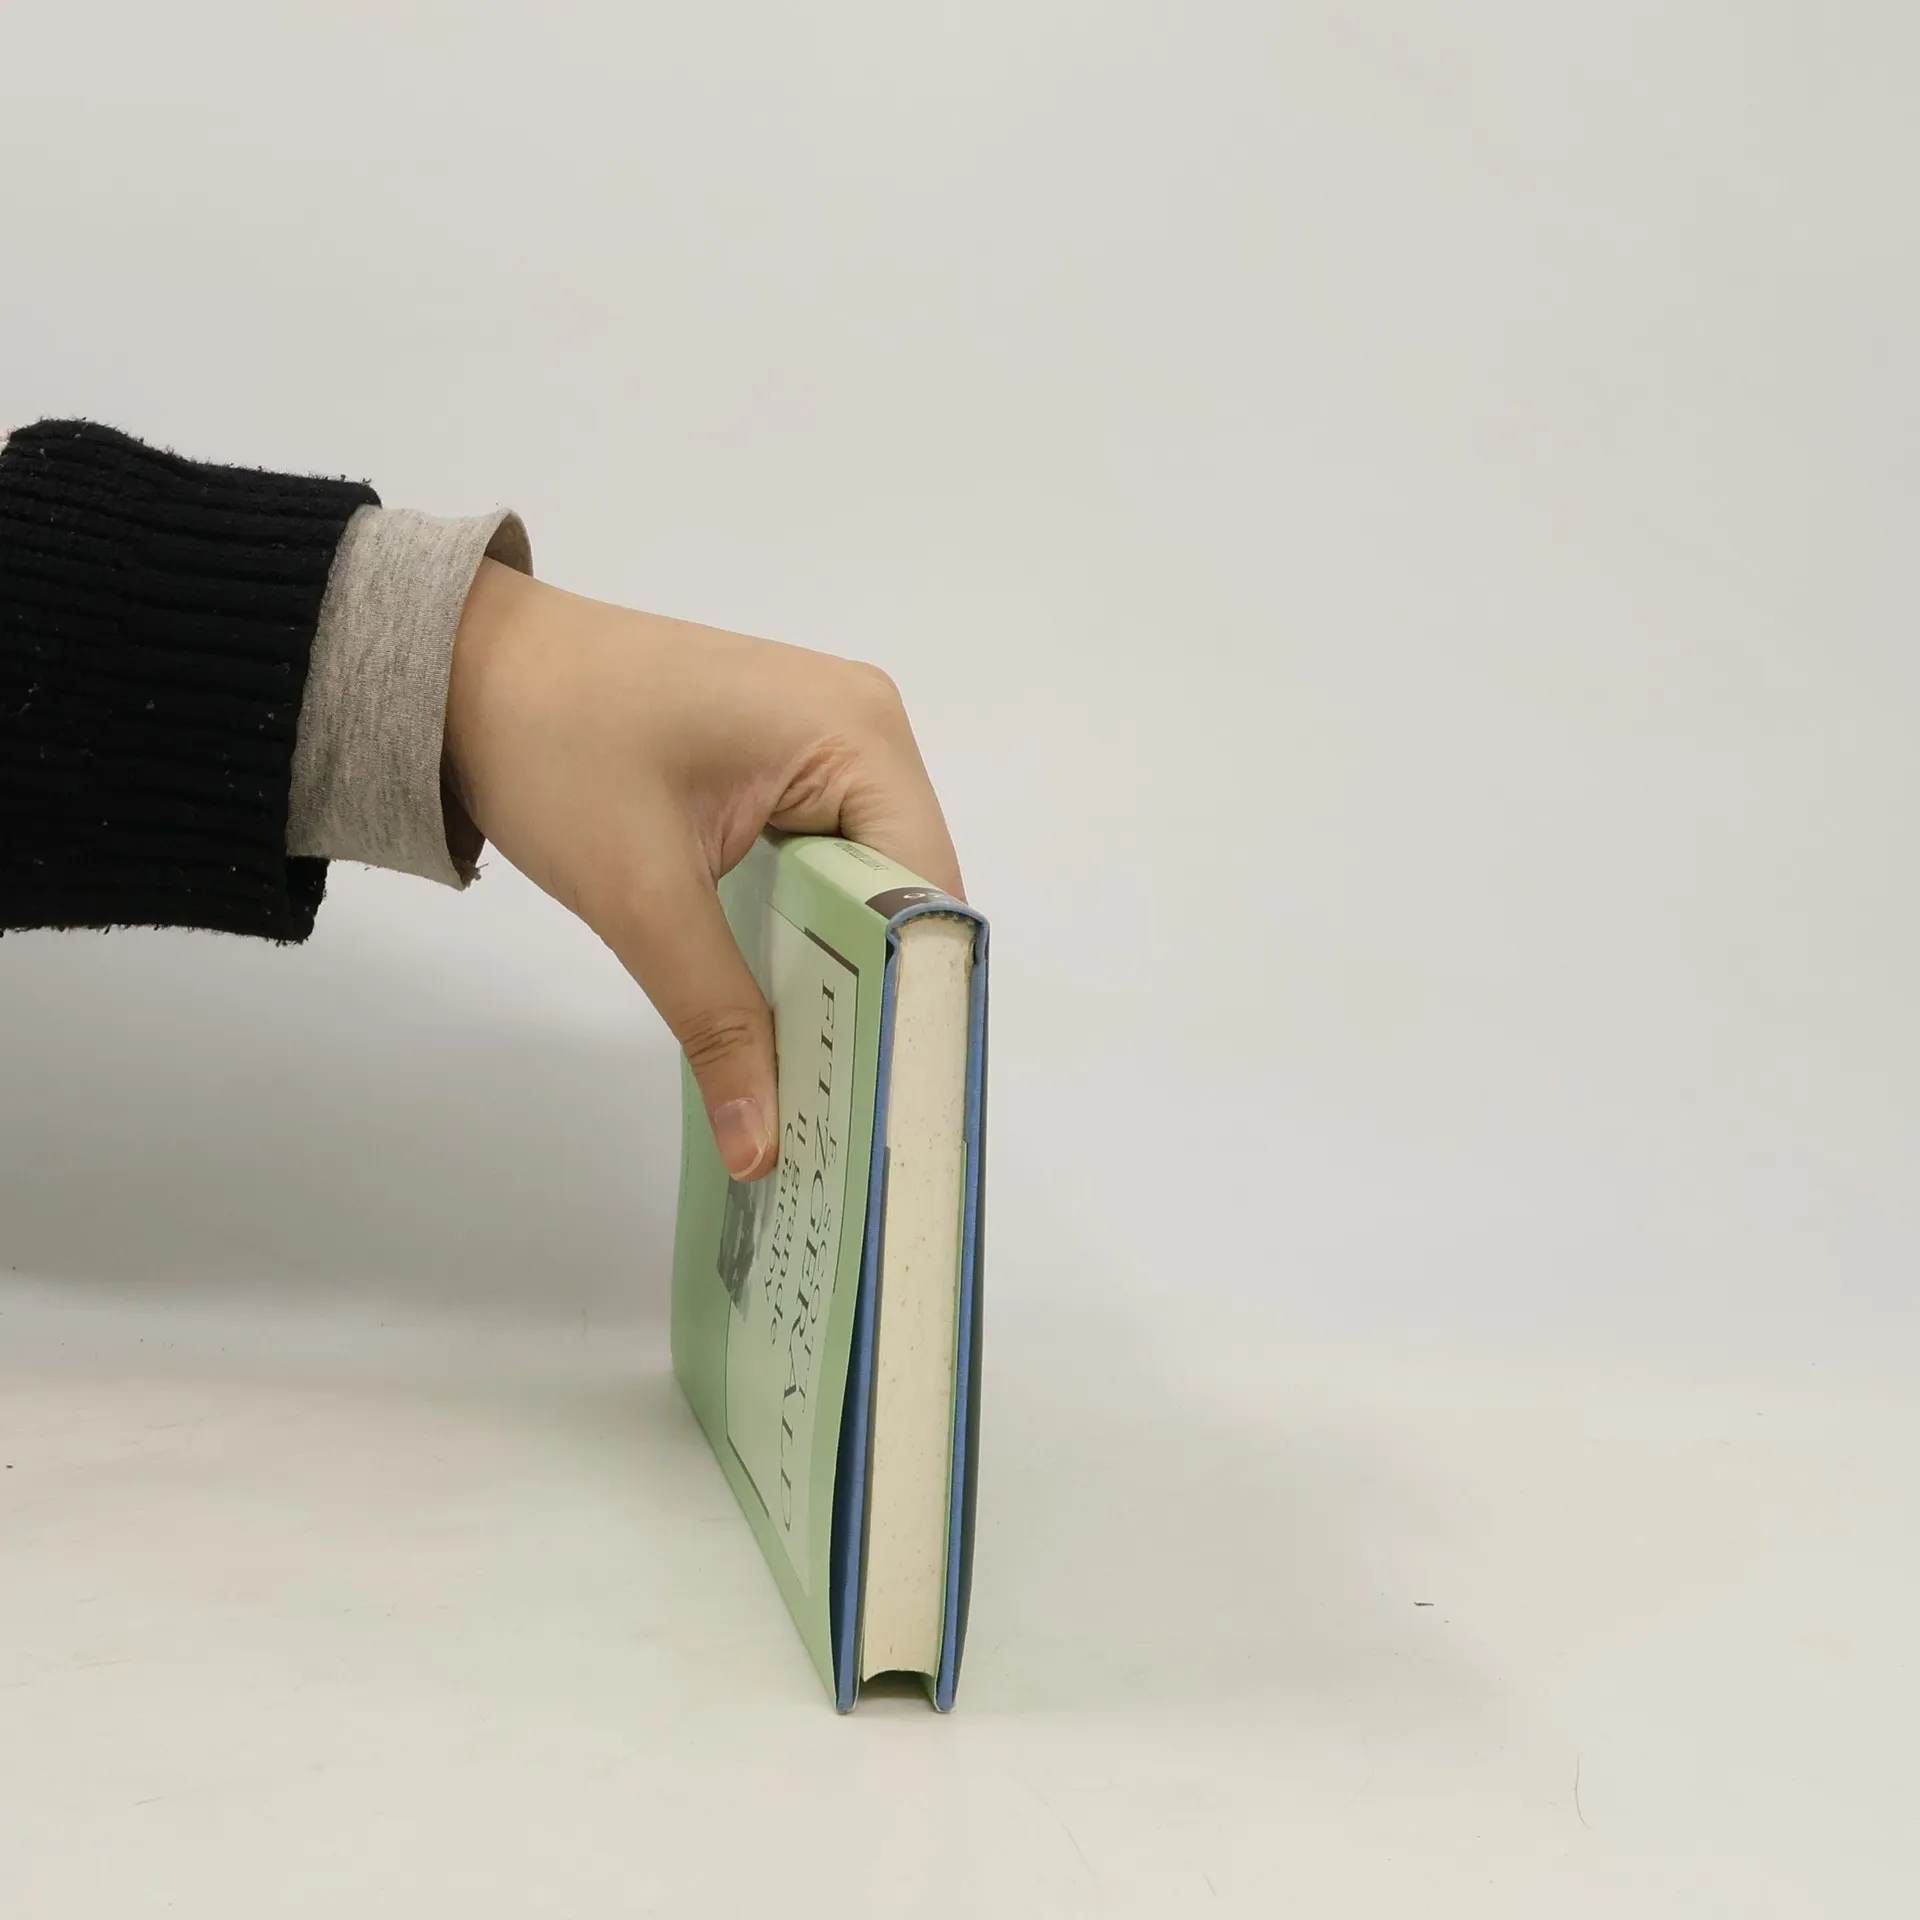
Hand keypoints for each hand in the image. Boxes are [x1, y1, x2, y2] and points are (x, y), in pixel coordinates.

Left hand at [442, 560, 963, 1181]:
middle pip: (906, 892)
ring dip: (841, 969)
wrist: (465, 666)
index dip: (912, 997)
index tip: (891, 1098)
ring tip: (823, 1072)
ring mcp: (830, 741)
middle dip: (877, 994)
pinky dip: (808, 931)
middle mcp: (867, 728)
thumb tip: (762, 1146)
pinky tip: (785, 1002)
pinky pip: (827, 862)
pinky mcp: (789, 763)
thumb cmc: (550, 745)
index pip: (927, 890)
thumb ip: (716, 1020)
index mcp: (859, 731)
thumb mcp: (641, 894)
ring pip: (866, 885)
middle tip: (852, 1107)